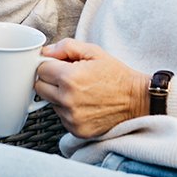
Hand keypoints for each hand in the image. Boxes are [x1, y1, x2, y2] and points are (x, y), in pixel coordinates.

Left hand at [35, 39, 150, 138]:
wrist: (136, 100)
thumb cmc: (116, 75)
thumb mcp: (94, 52)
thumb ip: (66, 47)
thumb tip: (46, 51)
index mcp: (69, 78)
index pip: (41, 69)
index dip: (51, 65)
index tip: (61, 66)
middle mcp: (67, 100)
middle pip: (39, 87)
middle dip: (50, 80)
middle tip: (69, 78)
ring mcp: (71, 117)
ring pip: (50, 103)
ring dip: (59, 96)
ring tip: (81, 91)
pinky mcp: (76, 130)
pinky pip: (61, 117)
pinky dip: (68, 110)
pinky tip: (84, 104)